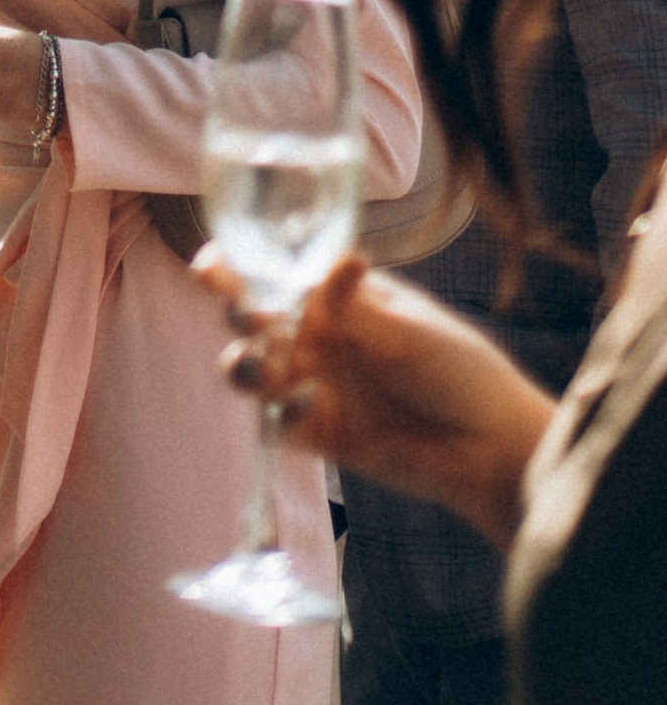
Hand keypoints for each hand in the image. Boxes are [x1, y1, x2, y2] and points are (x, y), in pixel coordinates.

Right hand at [202, 253, 553, 551]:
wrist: (490, 447)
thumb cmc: (460, 370)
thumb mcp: (410, 329)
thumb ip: (360, 307)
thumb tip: (338, 257)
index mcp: (336, 299)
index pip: (275, 273)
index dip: (237, 265)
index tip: (213, 263)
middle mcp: (316, 338)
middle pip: (252, 319)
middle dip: (234, 310)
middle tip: (244, 312)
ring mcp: (313, 387)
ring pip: (252, 372)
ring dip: (243, 364)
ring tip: (259, 362)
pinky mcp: (320, 436)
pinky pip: (278, 425)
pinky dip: (282, 413)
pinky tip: (309, 402)